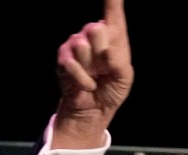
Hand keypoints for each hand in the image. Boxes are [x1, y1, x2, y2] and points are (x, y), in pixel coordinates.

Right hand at [52, 0, 131, 149]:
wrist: (95, 110)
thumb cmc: (112, 89)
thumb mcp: (124, 77)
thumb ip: (120, 62)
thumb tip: (106, 51)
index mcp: (114, 34)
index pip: (114, 11)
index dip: (112, 0)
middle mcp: (93, 33)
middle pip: (96, 28)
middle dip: (101, 53)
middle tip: (104, 69)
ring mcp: (76, 43)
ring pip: (82, 47)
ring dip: (91, 69)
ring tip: (95, 76)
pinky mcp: (63, 57)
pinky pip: (71, 63)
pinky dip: (82, 79)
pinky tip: (87, 84)